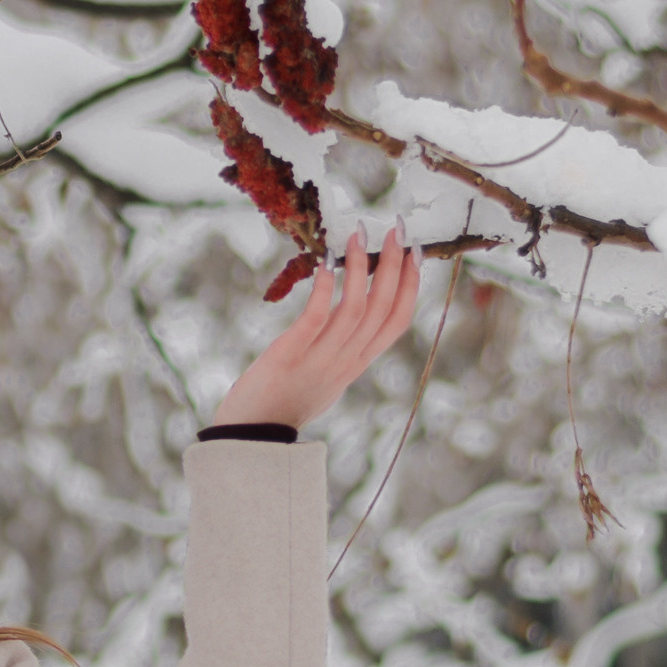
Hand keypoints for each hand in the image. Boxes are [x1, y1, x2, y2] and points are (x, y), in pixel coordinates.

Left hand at [213, 224, 422, 429]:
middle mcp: (345, 361)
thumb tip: (351, 317)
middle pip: (382, 309)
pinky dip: (326, 290)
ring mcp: (319, 359)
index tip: (416, 253)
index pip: (398, 322)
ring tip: (359, 236)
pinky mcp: (289, 355)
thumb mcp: (325, 377)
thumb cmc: (284, 402)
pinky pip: (316, 319)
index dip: (411, 287)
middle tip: (396, 230)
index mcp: (356, 364)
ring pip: (355, 310)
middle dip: (393, 267)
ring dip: (360, 269)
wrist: (251, 436)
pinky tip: (327, 265)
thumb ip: (342, 350)